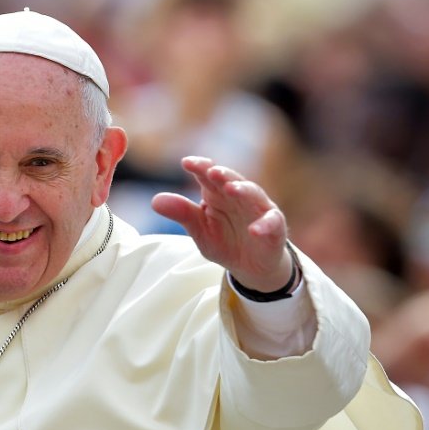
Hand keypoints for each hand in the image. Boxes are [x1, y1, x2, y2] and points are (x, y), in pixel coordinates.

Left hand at [151, 156, 292, 290]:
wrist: (249, 266)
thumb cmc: (225, 242)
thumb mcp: (199, 230)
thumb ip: (181, 213)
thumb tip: (154, 200)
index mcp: (217, 193)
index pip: (207, 175)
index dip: (199, 167)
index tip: (186, 162)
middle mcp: (238, 196)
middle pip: (231, 179)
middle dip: (223, 174)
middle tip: (211, 171)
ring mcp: (258, 209)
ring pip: (253, 194)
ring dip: (244, 190)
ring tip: (232, 189)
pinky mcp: (274, 227)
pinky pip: (272, 223)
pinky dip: (265, 225)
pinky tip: (255, 229)